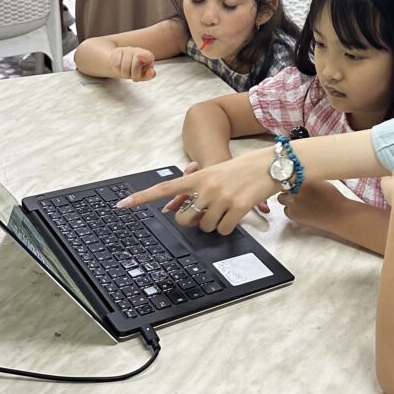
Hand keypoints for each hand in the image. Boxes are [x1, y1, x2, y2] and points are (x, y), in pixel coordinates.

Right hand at [109, 46, 155, 81]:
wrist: (122, 64)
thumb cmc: (137, 70)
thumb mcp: (144, 74)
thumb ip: (149, 75)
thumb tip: (152, 72)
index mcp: (148, 56)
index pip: (147, 55)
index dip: (143, 56)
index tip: (138, 56)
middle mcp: (138, 50)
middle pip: (135, 66)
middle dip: (134, 75)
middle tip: (134, 78)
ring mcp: (127, 49)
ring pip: (124, 66)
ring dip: (125, 74)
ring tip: (127, 73)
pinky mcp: (118, 51)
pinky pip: (116, 64)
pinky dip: (118, 69)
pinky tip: (120, 68)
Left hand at [117, 148, 276, 234]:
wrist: (270, 164)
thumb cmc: (242, 169)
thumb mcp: (216, 172)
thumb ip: (196, 187)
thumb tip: (177, 207)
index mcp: (198, 176)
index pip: (164, 188)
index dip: (142, 198)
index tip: (122, 204)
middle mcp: (207, 187)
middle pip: (184, 218)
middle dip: (193, 221)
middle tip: (206, 212)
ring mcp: (222, 198)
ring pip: (206, 227)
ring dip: (214, 223)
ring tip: (227, 208)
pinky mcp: (237, 208)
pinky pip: (223, 229)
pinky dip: (229, 226)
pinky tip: (236, 213)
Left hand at [277, 180, 346, 229]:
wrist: (338, 214)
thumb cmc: (332, 196)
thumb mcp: (320, 180)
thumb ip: (307, 177)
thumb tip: (297, 176)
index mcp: (302, 178)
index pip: (287, 174)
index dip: (289, 177)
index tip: (292, 179)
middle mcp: (295, 189)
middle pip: (282, 186)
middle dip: (287, 187)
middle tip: (296, 190)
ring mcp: (292, 203)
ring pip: (281, 198)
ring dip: (287, 198)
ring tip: (299, 201)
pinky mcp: (293, 214)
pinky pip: (286, 210)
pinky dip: (291, 209)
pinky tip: (301, 209)